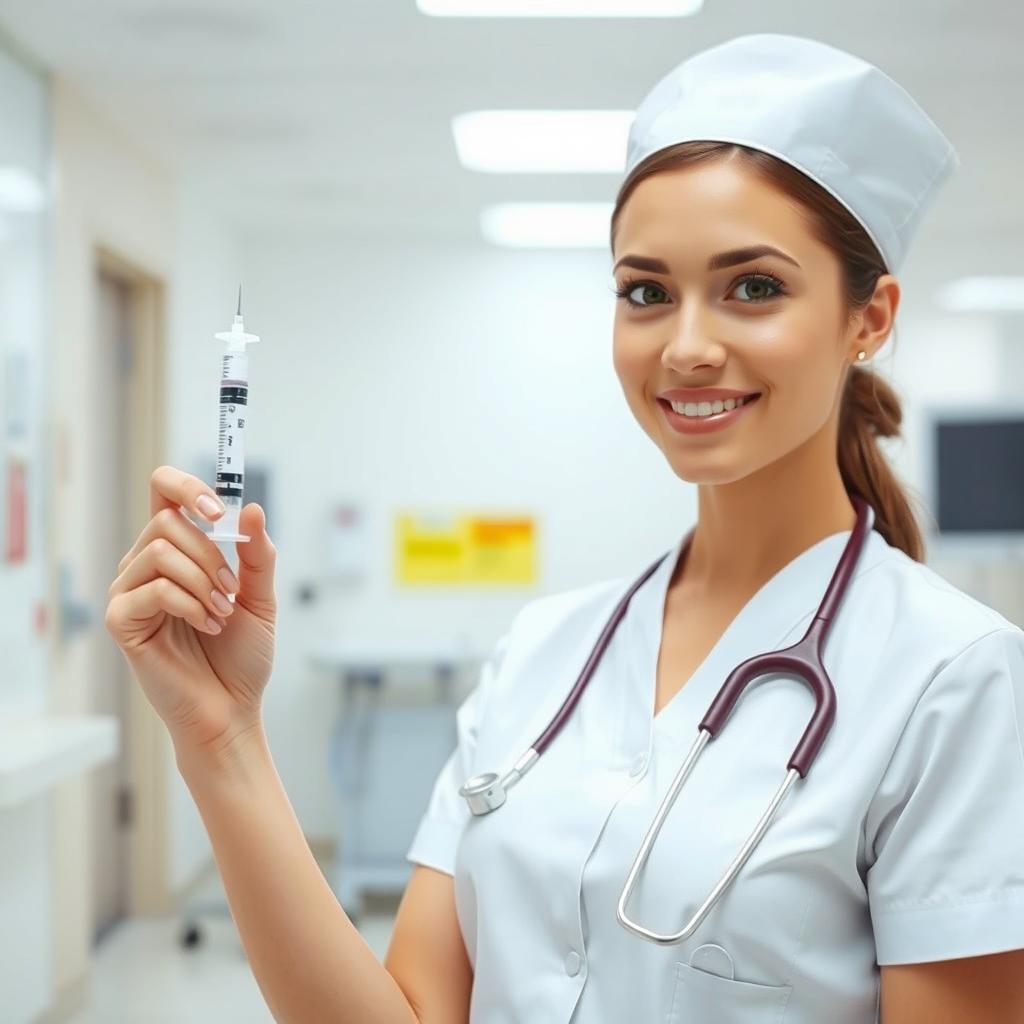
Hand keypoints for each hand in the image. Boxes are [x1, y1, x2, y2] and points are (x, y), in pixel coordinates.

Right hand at [105, 465, 276, 759]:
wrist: (232, 708)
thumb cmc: (242, 656)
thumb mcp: (261, 596)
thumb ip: (257, 554)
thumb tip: (251, 508)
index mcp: (177, 551)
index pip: (163, 493)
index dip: (187, 487)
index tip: (219, 510)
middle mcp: (145, 565)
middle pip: (166, 520)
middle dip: (211, 554)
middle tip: (231, 592)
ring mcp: (129, 592)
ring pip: (159, 550)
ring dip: (204, 581)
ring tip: (221, 615)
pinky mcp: (121, 621)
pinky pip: (153, 588)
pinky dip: (190, 604)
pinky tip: (207, 626)